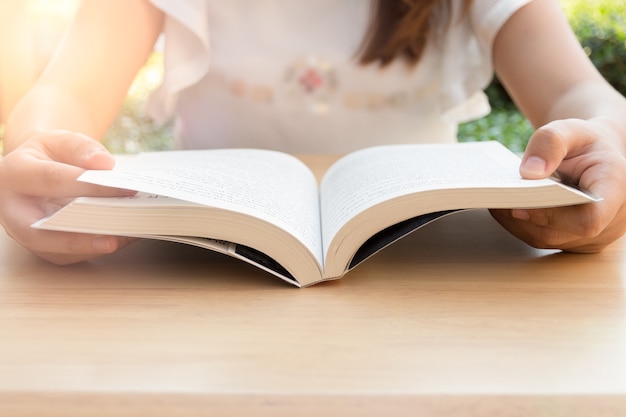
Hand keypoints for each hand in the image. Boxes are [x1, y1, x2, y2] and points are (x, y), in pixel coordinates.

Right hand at [0, 130, 135, 263]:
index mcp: (15, 174)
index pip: (54, 181)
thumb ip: (80, 148)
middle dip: (79, 236)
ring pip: (57, 250)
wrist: (34, 172)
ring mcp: (25, 233)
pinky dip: (98, 249)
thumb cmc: (48, 156)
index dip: (91, 186)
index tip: (128, 188)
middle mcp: (13, 209)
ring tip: (128, 236)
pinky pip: (70, 256)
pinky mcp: (43, 248)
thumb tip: (105, 164)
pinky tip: (125, 238)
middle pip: (40, 231)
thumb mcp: (59, 140)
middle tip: (115, 237)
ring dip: (94, 246)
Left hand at [490, 117, 625, 252]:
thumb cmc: (585, 143)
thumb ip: (551, 142)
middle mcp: (612, 220)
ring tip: (494, 199)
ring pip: (547, 239)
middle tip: (494, 197)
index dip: (552, 216)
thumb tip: (529, 172)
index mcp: (617, 189)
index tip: (519, 203)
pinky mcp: (574, 241)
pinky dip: (520, 224)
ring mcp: (594, 236)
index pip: (589, 218)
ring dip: (516, 222)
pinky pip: (543, 239)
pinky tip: (504, 207)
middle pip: (561, 232)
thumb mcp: (571, 129)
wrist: (595, 155)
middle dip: (524, 215)